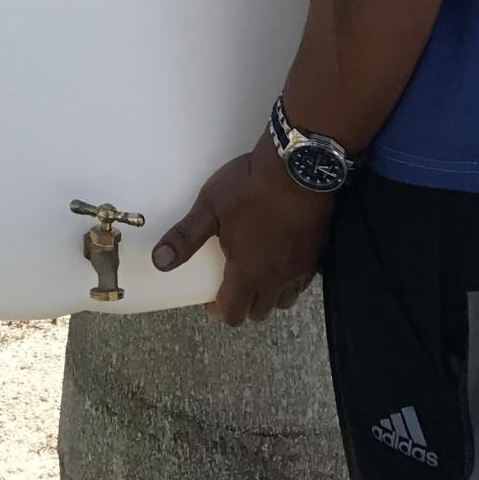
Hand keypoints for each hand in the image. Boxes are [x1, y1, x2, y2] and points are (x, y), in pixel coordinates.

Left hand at [153, 136, 331, 326]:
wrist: (299, 166)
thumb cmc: (250, 187)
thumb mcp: (209, 207)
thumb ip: (185, 237)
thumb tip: (159, 262)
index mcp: (248, 273)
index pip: (233, 313)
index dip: (217, 310)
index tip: (209, 295)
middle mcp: (277, 279)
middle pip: (259, 312)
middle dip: (242, 304)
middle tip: (230, 281)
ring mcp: (301, 269)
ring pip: (284, 301)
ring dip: (267, 295)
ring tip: (256, 271)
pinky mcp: (319, 255)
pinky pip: (301, 283)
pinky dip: (288, 281)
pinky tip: (281, 258)